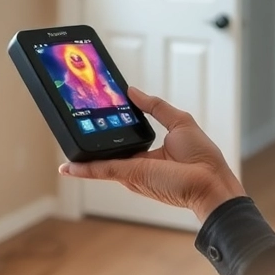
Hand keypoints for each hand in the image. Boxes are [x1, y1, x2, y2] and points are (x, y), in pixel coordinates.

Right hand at [58, 87, 246, 221]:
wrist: (211, 183)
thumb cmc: (203, 158)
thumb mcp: (178, 121)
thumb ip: (154, 106)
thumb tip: (133, 91)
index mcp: (148, 152)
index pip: (121, 139)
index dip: (107, 128)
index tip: (92, 114)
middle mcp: (137, 163)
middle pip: (107, 151)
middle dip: (88, 141)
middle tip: (69, 126)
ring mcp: (132, 171)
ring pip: (100, 162)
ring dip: (81, 154)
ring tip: (64, 141)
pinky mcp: (131, 176)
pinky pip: (102, 170)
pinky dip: (83, 169)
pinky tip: (67, 167)